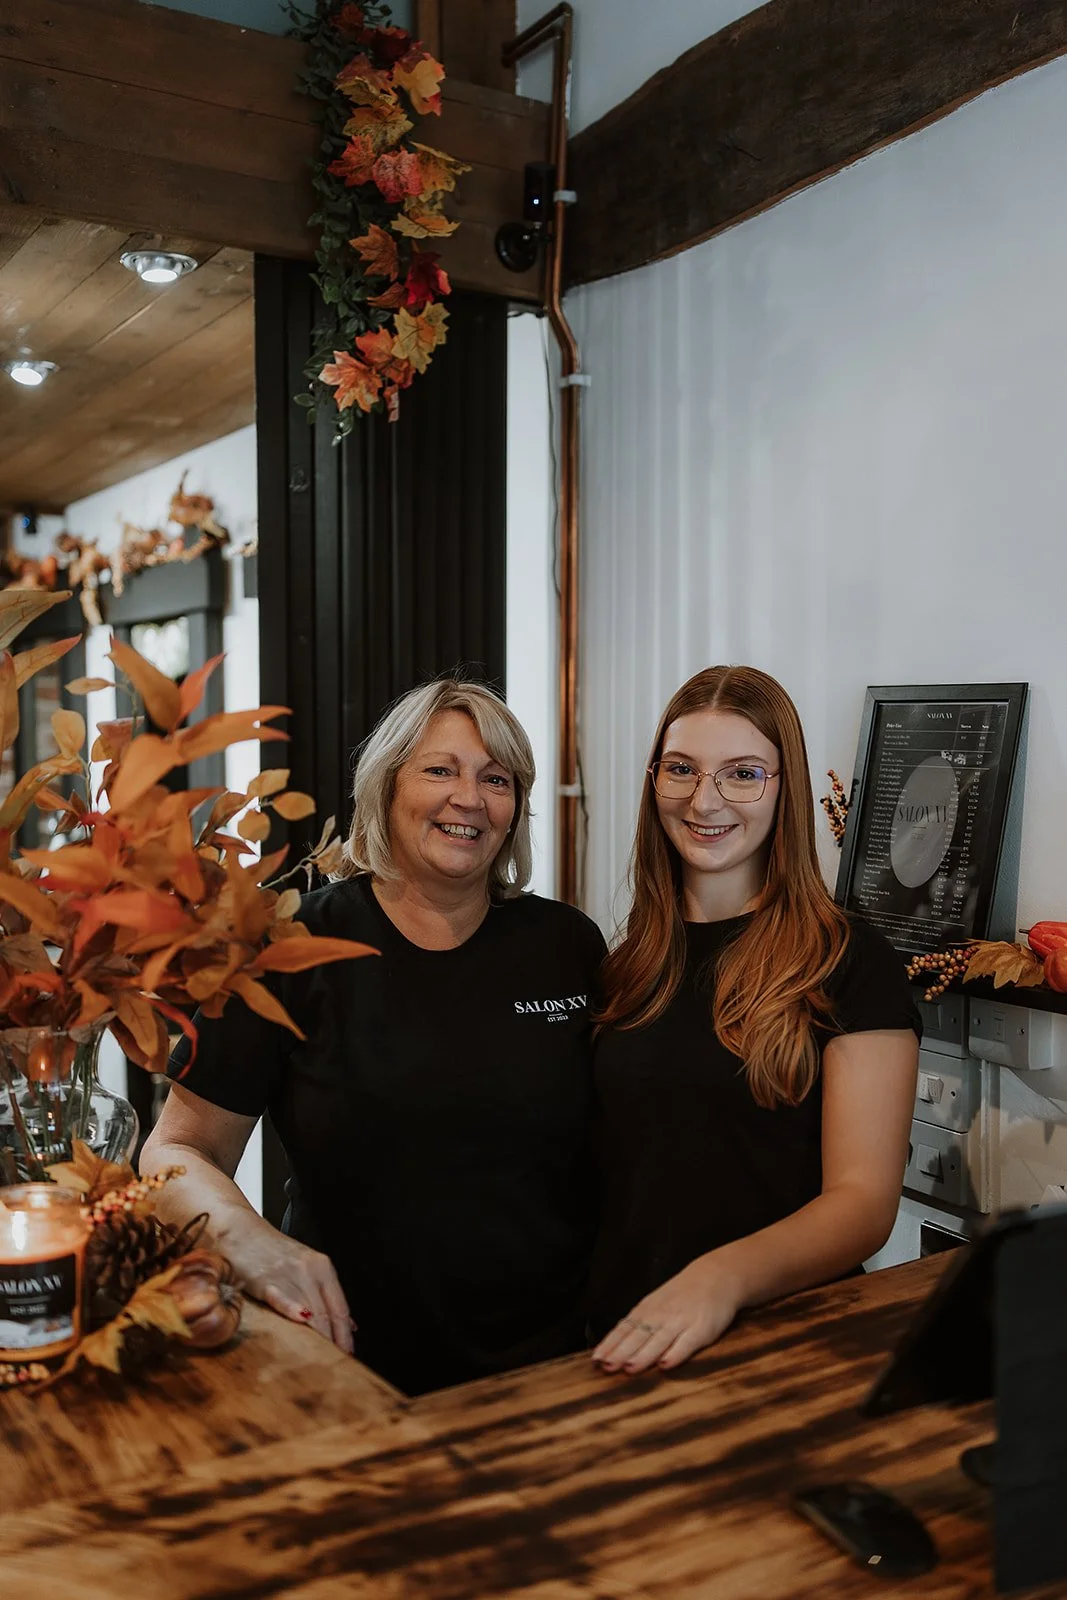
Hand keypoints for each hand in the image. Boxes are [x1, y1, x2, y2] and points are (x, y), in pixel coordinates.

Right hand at [234, 1228, 354, 1353]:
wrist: (241, 1232)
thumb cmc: (272, 1253)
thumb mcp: (306, 1267)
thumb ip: (326, 1294)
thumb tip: (349, 1323)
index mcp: (323, 1268)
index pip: (340, 1307)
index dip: (345, 1333)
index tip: (348, 1352)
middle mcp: (310, 1270)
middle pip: (328, 1313)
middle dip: (334, 1340)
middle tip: (338, 1362)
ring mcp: (288, 1275)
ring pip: (310, 1312)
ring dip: (318, 1338)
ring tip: (322, 1359)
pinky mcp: (266, 1281)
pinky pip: (283, 1298)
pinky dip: (293, 1310)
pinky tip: (301, 1321)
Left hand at [592, 1254, 740, 1374]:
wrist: (717, 1276)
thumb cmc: (682, 1294)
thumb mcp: (657, 1303)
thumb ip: (640, 1323)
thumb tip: (616, 1345)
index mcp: (648, 1309)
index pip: (625, 1328)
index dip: (611, 1344)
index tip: (596, 1358)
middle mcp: (661, 1315)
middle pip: (638, 1336)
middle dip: (621, 1352)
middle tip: (606, 1366)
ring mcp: (681, 1321)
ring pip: (659, 1340)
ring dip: (644, 1354)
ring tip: (629, 1367)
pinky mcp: (701, 1329)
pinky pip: (687, 1343)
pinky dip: (676, 1354)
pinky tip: (665, 1365)